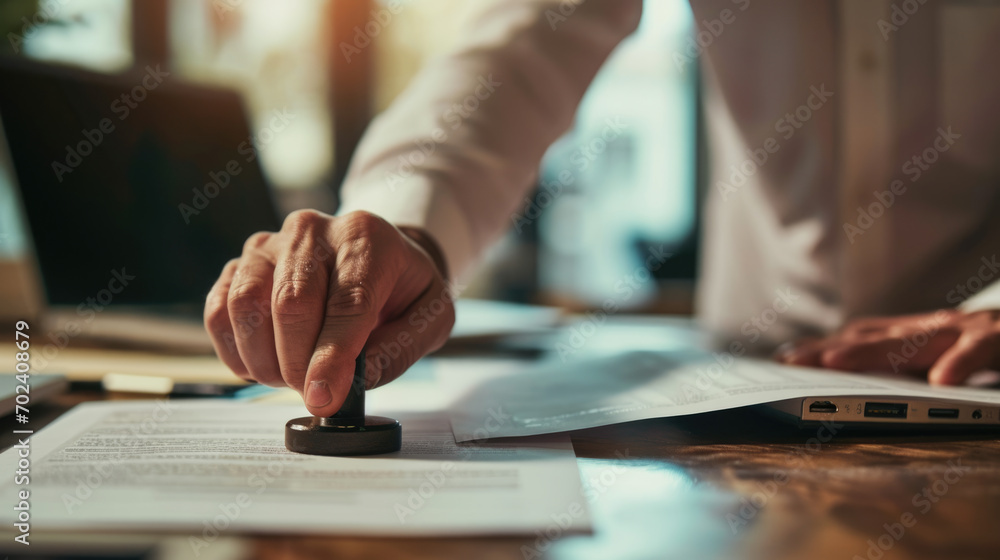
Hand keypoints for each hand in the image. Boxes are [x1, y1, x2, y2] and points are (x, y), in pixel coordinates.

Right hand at [204, 210, 454, 415]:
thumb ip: (401, 347)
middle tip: (313, 394)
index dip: (332, 355)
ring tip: (292, 378)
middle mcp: (311, 231)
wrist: (375, 254)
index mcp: (366, 238)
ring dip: (265, 359)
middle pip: (291, 303)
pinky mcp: (239, 265)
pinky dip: (235, 351)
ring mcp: (268, 245)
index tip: (324, 397)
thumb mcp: (430, 315)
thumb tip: (356, 380)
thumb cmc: (401, 287)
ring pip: (247, 306)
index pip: (347, 301)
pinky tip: (262, 366)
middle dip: (298, 363)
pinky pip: (220, 311)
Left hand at [775, 309, 999, 384]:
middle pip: (874, 336)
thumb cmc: (997, 349)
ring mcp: (971, 329)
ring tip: (832, 362)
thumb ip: (916, 367)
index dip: (825, 345)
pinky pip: (980, 347)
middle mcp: (941, 326)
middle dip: (828, 348)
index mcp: (925, 333)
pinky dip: (961, 361)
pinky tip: (941, 380)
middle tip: (788, 361)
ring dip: (871, 350)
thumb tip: (875, 380)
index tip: (784, 358)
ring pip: (915, 338)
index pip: (864, 337)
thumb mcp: (954, 359)